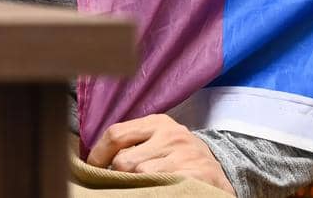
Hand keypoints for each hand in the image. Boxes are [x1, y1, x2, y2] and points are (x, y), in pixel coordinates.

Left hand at [87, 115, 233, 193]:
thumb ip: (132, 142)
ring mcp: (186, 155)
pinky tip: (154, 190)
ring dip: (134, 185)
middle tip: (115, 182)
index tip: (91, 168)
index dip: (98, 154)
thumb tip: (94, 156)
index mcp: (157, 122)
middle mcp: (171, 135)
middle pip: (125, 159)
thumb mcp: (158, 139)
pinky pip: (161, 186)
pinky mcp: (197, 174)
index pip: (116, 133)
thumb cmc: (179, 154)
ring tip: (138, 186)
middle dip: (116, 174)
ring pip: (141, 174)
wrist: (221, 169)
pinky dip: (152, 189)